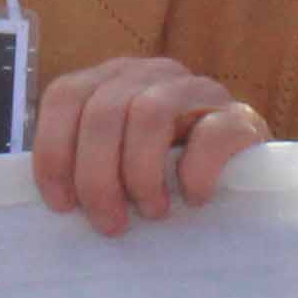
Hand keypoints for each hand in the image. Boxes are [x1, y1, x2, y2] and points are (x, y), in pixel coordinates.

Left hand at [32, 54, 268, 236]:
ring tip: (152, 211)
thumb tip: (57, 202)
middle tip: (111, 222)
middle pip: (103, 110)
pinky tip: (193, 198)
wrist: (243, 175)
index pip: (66, 95)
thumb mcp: (118, 164)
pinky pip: (210, 133)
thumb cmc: (168, 177)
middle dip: (98, 176)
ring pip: (149, 113)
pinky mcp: (239, 116)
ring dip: (141, 174)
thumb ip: (86, 166)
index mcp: (113, 80)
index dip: (54, 151)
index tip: (62, 204)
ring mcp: (197, 90)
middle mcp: (151, 74)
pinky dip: (194, 172)